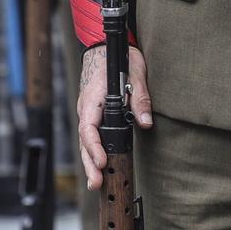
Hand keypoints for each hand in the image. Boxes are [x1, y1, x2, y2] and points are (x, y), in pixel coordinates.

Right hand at [75, 43, 152, 189]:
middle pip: (85, 140)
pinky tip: (97, 166)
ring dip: (90, 161)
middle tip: (96, 184)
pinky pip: (90, 135)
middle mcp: (86, 107)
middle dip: (89, 163)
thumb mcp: (135, 73)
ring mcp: (87, 111)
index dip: (94, 147)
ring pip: (86, 140)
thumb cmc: (117, 58)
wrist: (102, 46)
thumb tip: (145, 123)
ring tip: (95, 183)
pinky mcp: (91, 113)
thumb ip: (140, 98)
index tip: (102, 162)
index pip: (89, 127)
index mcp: (93, 97)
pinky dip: (92, 151)